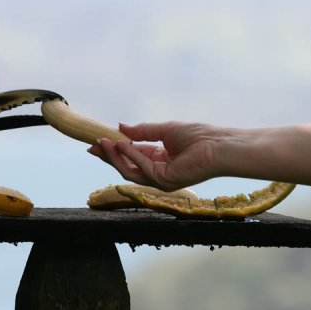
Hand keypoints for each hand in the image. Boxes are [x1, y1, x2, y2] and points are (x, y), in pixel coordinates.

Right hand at [88, 122, 221, 190]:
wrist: (218, 146)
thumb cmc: (199, 136)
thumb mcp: (165, 130)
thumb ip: (142, 131)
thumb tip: (120, 126)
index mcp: (160, 159)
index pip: (133, 156)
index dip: (116, 149)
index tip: (98, 140)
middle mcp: (159, 172)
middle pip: (127, 166)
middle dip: (109, 156)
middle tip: (92, 146)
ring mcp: (161, 180)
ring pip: (130, 171)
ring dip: (115, 157)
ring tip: (104, 142)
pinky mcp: (164, 182)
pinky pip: (141, 170)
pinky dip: (130, 156)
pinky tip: (122, 143)